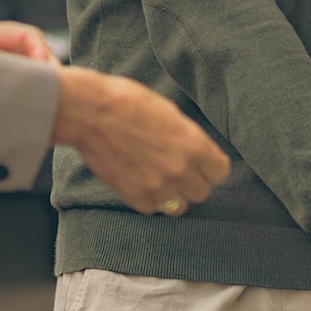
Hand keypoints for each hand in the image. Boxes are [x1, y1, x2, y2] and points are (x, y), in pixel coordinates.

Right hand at [52, 66, 230, 214]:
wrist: (89, 112)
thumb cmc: (126, 101)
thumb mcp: (168, 111)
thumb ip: (186, 136)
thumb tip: (194, 150)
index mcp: (193, 143)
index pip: (220, 172)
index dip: (212, 167)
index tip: (204, 164)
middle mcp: (180, 168)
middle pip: (202, 192)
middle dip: (193, 181)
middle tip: (179, 170)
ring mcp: (157, 185)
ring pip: (179, 207)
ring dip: (173, 195)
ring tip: (161, 180)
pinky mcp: (133, 196)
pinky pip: (152, 209)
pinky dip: (149, 199)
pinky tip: (141, 182)